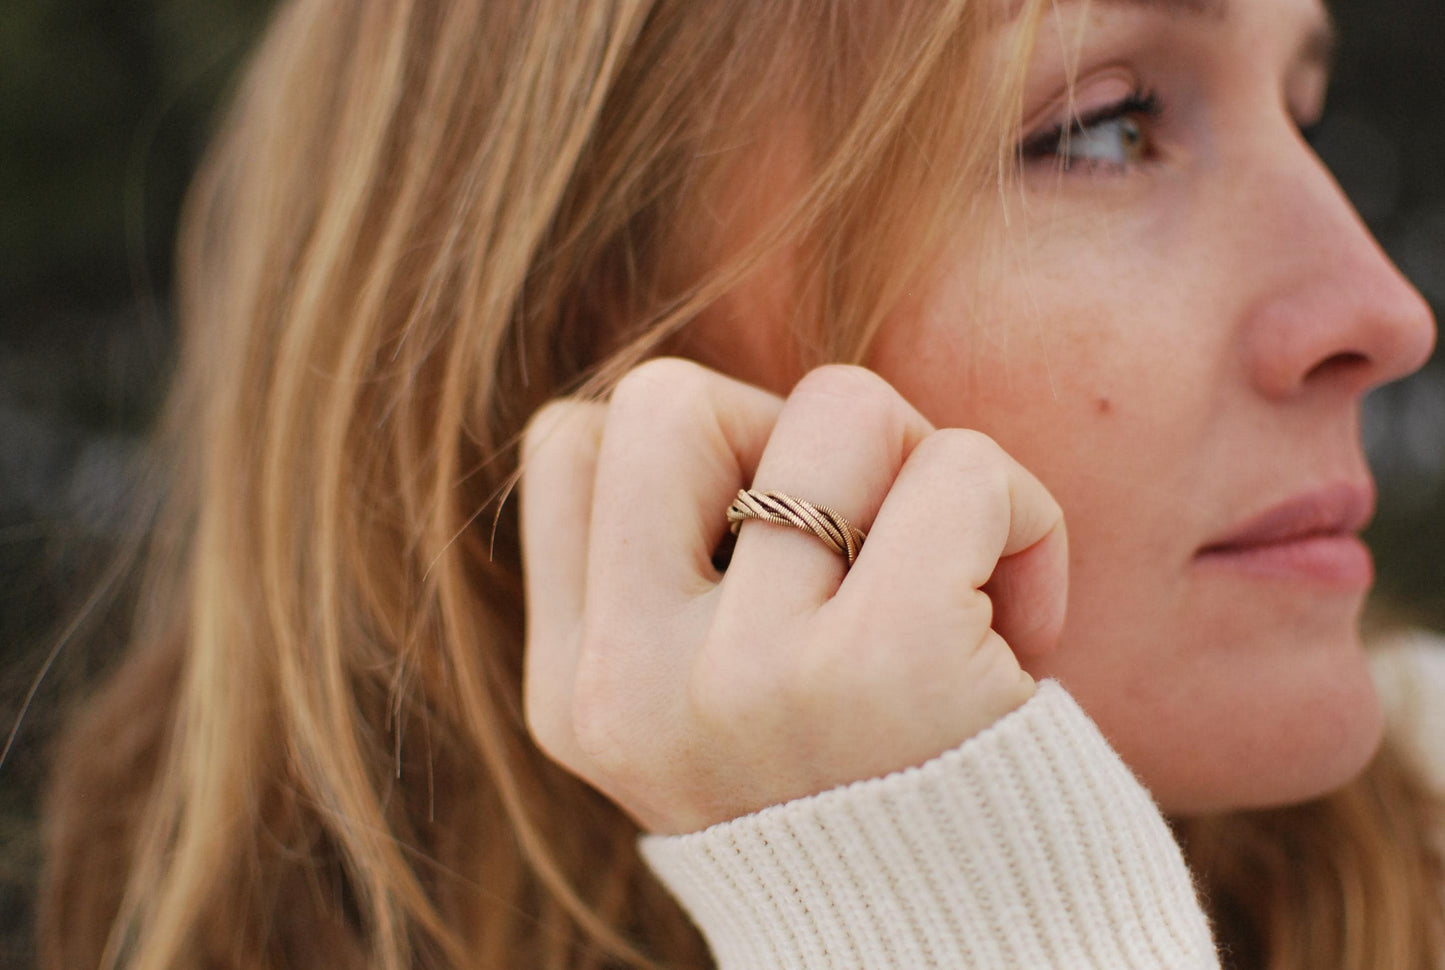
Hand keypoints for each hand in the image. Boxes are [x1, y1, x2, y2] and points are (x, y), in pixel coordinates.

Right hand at [520, 359, 1067, 834]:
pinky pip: (963, 470)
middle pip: (668, 396)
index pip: (570, 444)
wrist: (971, 959)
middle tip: (859, 539)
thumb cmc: (867, 798)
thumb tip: (744, 423)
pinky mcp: (888, 666)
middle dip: (787, 432)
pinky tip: (1022, 620)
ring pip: (841, 407)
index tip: (765, 545)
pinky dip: (1019, 516)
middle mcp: (636, 689)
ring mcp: (751, 677)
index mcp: (579, 696)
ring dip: (921, 470)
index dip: (690, 456)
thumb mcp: (711, 710)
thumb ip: (675, 581)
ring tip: (947, 584)